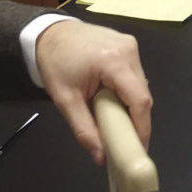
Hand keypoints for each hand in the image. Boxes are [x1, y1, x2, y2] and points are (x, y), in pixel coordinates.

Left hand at [35, 20, 151, 164]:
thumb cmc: (55, 64)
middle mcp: (128, 50)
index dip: (142, 127)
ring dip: (132, 104)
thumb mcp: (65, 100)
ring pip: (140, 84)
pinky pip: (134, 74)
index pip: (139, 100)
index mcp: (113, 62)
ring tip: (119, 122)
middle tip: (125, 139)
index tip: (138, 148)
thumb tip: (101, 157)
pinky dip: (128, 90)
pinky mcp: (128, 43)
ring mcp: (130, 44)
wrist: (50, 33)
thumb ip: (84, 130)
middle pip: (142, 93)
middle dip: (136, 119)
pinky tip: (115, 100)